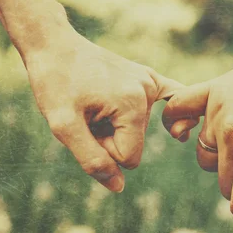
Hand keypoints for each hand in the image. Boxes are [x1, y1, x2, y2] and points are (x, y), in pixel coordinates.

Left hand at [23, 26, 181, 191]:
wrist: (53, 45)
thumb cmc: (54, 83)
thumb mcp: (63, 126)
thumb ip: (92, 160)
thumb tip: (119, 187)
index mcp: (132, 105)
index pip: (128, 158)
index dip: (102, 151)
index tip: (84, 127)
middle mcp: (148, 91)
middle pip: (134, 145)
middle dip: (108, 140)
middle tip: (85, 114)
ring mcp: (151, 82)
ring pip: (139, 131)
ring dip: (114, 127)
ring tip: (94, 103)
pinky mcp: (148, 77)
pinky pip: (172, 99)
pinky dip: (174, 114)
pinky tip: (179, 128)